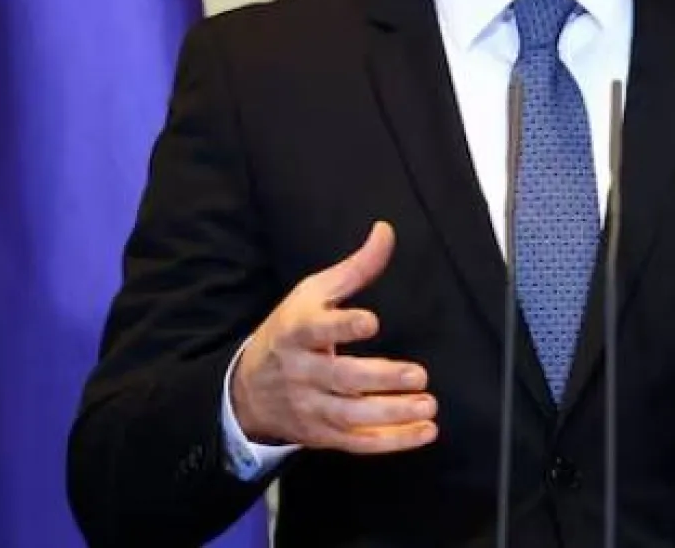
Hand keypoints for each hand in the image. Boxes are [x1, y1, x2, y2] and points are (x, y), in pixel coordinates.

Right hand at [231, 221, 436, 453]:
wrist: (247, 389)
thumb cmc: (290, 331)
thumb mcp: (313, 293)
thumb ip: (355, 268)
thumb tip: (385, 231)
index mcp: (297, 332)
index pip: (316, 330)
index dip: (342, 326)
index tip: (371, 321)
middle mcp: (302, 372)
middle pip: (341, 378)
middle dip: (381, 378)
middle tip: (419, 374)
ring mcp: (311, 406)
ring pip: (352, 415)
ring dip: (392, 414)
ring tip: (427, 405)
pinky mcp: (323, 433)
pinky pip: (358, 442)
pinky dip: (392, 441)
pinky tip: (424, 431)